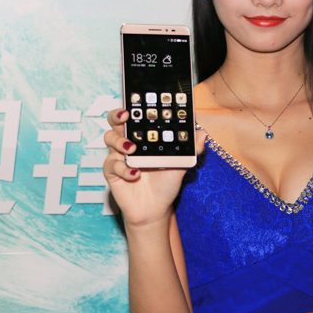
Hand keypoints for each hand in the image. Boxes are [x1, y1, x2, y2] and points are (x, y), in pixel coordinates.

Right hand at [103, 109, 205, 226]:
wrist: (155, 209)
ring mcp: (119, 156)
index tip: (136, 103)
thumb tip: (203, 133)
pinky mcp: (112, 172)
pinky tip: (135, 174)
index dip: (132, 106)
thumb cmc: (166, 183)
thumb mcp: (181, 165)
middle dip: (117, 115)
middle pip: (115, 121)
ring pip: (109, 138)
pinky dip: (123, 168)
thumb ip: (191, 149)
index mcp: (144, 137)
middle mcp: (129, 142)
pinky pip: (111, 164)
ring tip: (132, 149)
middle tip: (126, 116)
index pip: (135, 116)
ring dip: (119, 141)